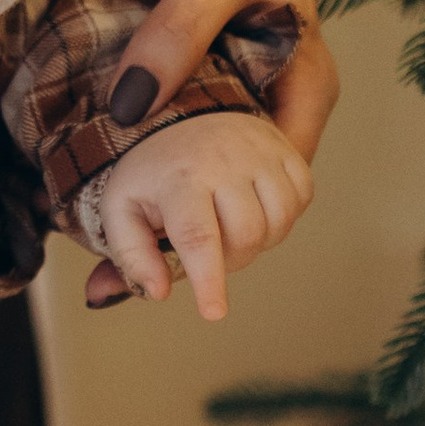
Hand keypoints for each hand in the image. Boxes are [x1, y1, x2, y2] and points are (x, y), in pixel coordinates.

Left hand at [85, 0, 336, 310]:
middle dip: (176, 241)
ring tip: (91, 261)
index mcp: (301, 85)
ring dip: (141, 210)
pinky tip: (75, 192)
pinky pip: (146, 130)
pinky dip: (116, 160)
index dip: (228, 238)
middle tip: (114, 285)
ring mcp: (214, 86)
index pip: (276, 191)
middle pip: (225, 194)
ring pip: (181, 169)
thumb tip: (130, 113)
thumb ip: (176, 39)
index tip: (174, 273)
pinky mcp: (168, 70)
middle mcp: (262, 96)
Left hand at [93, 112, 307, 322]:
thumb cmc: (152, 172)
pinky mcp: (285, 148)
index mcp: (180, 178)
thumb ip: (131, 256)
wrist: (181, 112)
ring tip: (231, 226)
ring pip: (280, 221)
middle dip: (232, 259)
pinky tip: (256, 207)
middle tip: (210, 248)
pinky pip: (302, 198)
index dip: (209, 279)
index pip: (198, 236)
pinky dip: (283, 216)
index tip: (214, 312)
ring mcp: (260, 151)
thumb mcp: (122, 209)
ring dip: (260, 240)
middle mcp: (225, 160)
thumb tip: (159, 292)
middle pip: (247, 236)